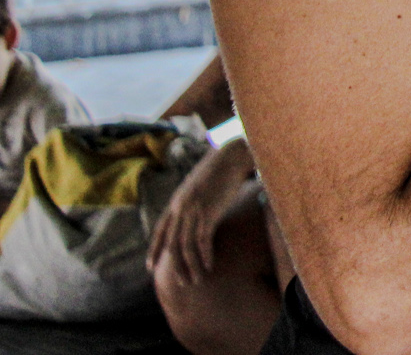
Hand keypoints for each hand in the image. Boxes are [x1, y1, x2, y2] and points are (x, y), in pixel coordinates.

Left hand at [146, 137, 257, 288]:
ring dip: (189, 266)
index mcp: (176, 201)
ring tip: (196, 280)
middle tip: (180, 283)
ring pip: (185, 246)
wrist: (231, 156)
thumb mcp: (198, 186)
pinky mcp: (209, 212)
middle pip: (171, 244)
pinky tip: (208, 266)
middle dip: (174, 266)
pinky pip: (202, 241)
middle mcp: (180, 208)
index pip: (160, 231)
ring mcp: (193, 210)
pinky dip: (204, 256)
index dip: (154, 250)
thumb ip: (191, 200)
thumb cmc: (219, 169)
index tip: (150, 267)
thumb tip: (193, 214)